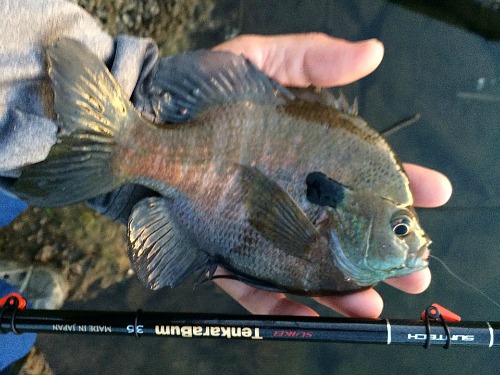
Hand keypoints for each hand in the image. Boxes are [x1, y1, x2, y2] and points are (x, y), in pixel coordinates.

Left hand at [212, 33, 452, 317]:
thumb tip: (373, 53)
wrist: (142, 117)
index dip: (399, 184)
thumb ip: (311, 60)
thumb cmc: (200, 89)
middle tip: (417, 267)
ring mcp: (255, 228)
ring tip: (373, 300)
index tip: (433, 192)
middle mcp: (285, 198)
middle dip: (381, 253)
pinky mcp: (220, 251)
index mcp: (302, 158)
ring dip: (343, 290)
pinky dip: (283, 302)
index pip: (361, 175)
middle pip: (341, 231)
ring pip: (305, 268)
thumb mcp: (259, 63)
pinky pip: (253, 286)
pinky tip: (313, 309)